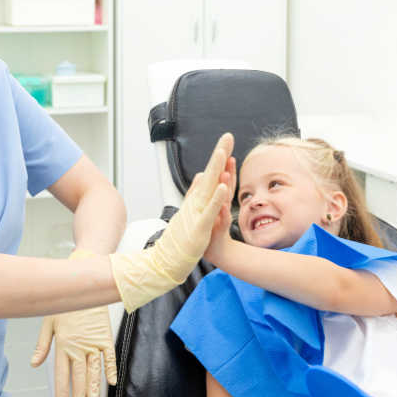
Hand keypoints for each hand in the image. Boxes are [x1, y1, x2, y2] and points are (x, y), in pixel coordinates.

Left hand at [31, 305, 116, 396]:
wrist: (83, 287)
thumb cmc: (64, 305)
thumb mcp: (48, 323)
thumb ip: (42, 346)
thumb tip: (33, 363)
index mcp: (63, 346)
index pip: (61, 375)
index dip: (62, 393)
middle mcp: (78, 348)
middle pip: (78, 378)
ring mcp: (93, 344)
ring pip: (93, 371)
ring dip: (93, 388)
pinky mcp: (105, 338)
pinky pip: (109, 357)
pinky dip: (111, 370)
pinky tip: (111, 382)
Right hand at [109, 132, 234, 312]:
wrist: (168, 260)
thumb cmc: (181, 238)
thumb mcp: (191, 211)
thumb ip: (197, 192)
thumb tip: (202, 175)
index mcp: (197, 198)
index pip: (210, 173)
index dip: (219, 157)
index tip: (227, 140)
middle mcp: (196, 202)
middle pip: (210, 173)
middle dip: (219, 154)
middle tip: (228, 136)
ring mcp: (197, 213)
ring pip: (209, 188)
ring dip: (216, 170)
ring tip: (224, 152)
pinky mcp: (200, 227)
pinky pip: (209, 210)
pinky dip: (216, 198)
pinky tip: (223, 187)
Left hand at [204, 155, 235, 267]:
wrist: (216, 251)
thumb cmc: (213, 228)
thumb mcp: (211, 206)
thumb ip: (214, 190)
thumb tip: (217, 174)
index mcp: (217, 199)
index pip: (222, 178)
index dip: (224, 164)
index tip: (224, 147)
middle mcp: (221, 205)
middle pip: (227, 185)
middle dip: (228, 169)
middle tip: (228, 152)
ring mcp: (221, 217)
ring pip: (224, 200)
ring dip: (226, 186)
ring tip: (226, 173)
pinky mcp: (219, 230)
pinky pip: (222, 220)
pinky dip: (222, 212)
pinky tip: (222, 204)